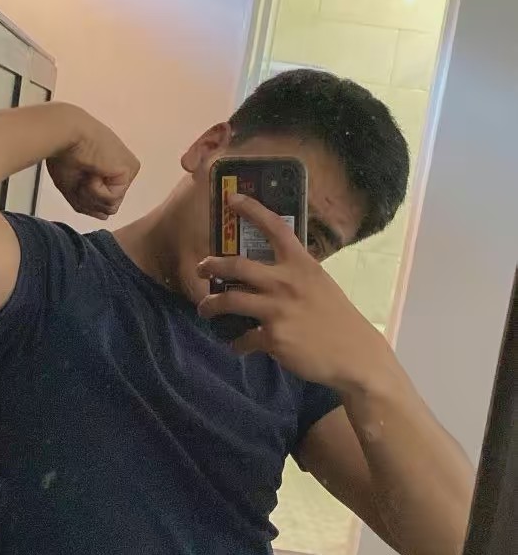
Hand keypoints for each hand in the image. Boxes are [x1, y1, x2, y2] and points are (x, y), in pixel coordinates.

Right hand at [46, 106, 139, 219]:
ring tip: (85, 174)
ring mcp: (128, 169)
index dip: (84, 197)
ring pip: (110, 206)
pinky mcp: (130, 169)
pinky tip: (93, 172)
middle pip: (108, 206)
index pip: (102, 200)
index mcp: (109, 168)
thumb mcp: (73, 186)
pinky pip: (112, 199)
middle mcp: (121, 168)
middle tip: (80, 176)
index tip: (76, 176)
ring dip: (90, 195)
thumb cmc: (62, 154)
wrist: (62, 135)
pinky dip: (96, 191)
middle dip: (88, 199)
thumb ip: (88, 201)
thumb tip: (105, 216)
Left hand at [196, 194, 393, 392]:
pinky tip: (237, 346)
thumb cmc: (338, 319)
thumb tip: (270, 273)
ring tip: (205, 310)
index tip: (232, 198)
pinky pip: (243, 338)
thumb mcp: (320, 285)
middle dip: (210, 265)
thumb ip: (295, 275)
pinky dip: (236, 344)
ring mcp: (278, 310)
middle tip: (200, 268)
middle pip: (236, 266)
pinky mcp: (273, 337)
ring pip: (229, 301)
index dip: (251, 210)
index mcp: (301, 265)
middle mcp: (286, 283)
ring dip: (210, 306)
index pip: (275, 228)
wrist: (354, 355)